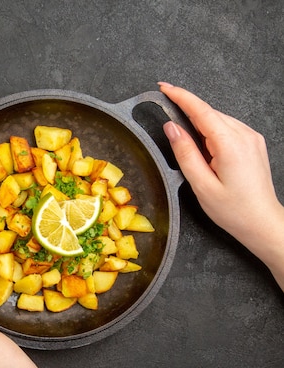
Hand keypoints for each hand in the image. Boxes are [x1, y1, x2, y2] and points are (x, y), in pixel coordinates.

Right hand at [159, 83, 283, 288]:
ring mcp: (251, 138)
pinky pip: (226, 128)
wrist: (261, 222)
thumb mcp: (201, 184)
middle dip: (186, 109)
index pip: (201, 111)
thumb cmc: (233, 210)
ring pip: (217, 120)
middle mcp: (244, 135)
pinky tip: (202, 145)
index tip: (164, 87)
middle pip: (209, 113)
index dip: (180, 96)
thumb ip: (184, 153)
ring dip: (198, 122)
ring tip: (184, 140)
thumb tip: (171, 128)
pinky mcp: (253, 144)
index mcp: (230, 144)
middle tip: (164, 112)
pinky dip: (210, 130)